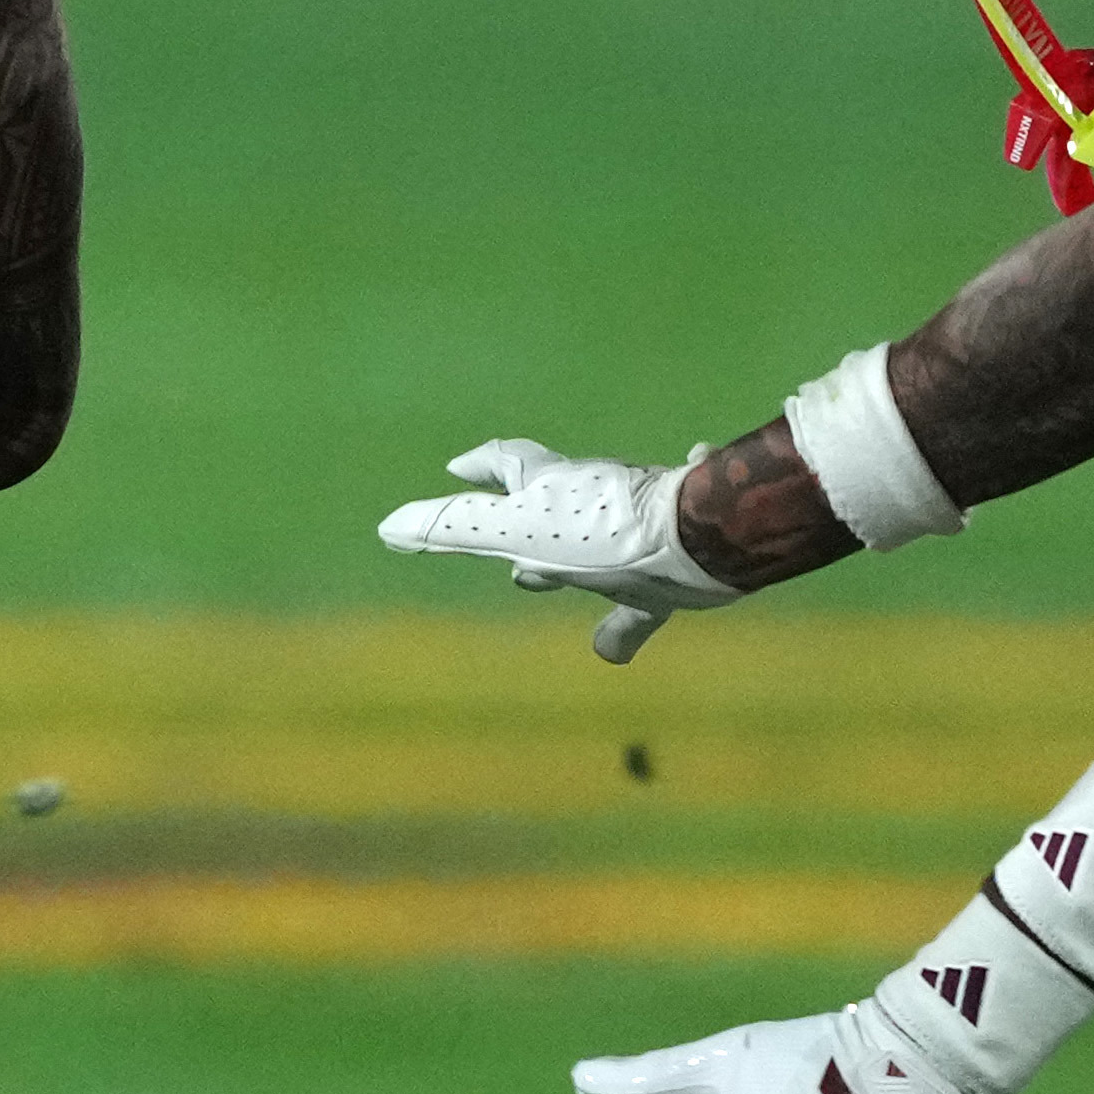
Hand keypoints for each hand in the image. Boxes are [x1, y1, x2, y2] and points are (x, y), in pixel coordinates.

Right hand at [374, 438, 732, 662]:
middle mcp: (598, 497)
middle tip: (513, 555)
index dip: (480, 466)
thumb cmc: (607, 537)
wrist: (705, 540)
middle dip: (531, 521)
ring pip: (608, 537)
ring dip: (588, 558)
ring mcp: (644, 523)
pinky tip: (644, 629)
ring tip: (575, 589)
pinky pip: (668, 575)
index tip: (457, 468)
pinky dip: (654, 592)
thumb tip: (388, 526)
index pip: (507, 464)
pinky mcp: (686, 558)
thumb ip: (456, 529)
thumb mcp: (517, 531)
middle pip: (556, 502)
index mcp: (553, 488)